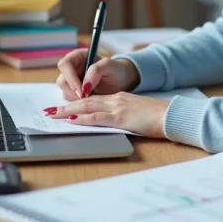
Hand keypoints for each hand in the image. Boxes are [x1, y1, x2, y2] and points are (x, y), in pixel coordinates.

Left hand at [47, 93, 168, 137]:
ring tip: (53, 114)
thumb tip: (116, 122)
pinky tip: (71, 119)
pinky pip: (97, 117)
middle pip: (86, 102)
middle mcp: (116, 100)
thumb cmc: (159, 116)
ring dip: (68, 110)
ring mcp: (117, 107)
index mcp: (120, 99)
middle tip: (51, 110)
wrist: (171, 114)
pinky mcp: (120, 117)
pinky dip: (82, 118)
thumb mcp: (139, 113)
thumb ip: (126, 115)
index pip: (94, 100)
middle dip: (67, 106)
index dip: (77, 103)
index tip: (64, 107)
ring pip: (87, 107)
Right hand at [55, 48, 139, 100]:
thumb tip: (84, 85)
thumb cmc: (115, 71)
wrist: (121, 82)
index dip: (70, 77)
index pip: (64, 64)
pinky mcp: (73, 91)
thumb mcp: (109, 66)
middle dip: (73, 90)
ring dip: (75, 97)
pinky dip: (78, 103)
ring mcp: (71, 80)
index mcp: (78, 56)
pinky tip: (90, 100)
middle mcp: (72, 67)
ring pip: (64, 91)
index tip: (82, 90)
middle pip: (61, 80)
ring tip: (91, 97)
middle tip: (86, 97)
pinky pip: (69, 99)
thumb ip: (96, 71)